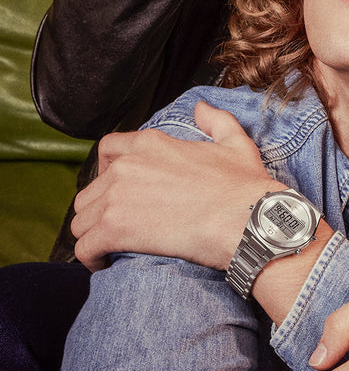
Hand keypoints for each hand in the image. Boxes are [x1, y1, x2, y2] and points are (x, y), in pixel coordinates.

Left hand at [72, 101, 274, 271]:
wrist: (245, 220)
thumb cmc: (243, 187)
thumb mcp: (235, 143)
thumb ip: (216, 120)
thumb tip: (202, 107)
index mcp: (151, 144)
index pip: (107, 149)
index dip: (107, 170)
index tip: (118, 190)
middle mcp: (126, 166)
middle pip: (90, 190)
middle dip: (99, 209)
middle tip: (119, 225)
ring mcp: (117, 198)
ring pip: (80, 220)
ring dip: (93, 233)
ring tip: (111, 247)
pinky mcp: (114, 230)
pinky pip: (83, 247)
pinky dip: (90, 257)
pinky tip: (105, 263)